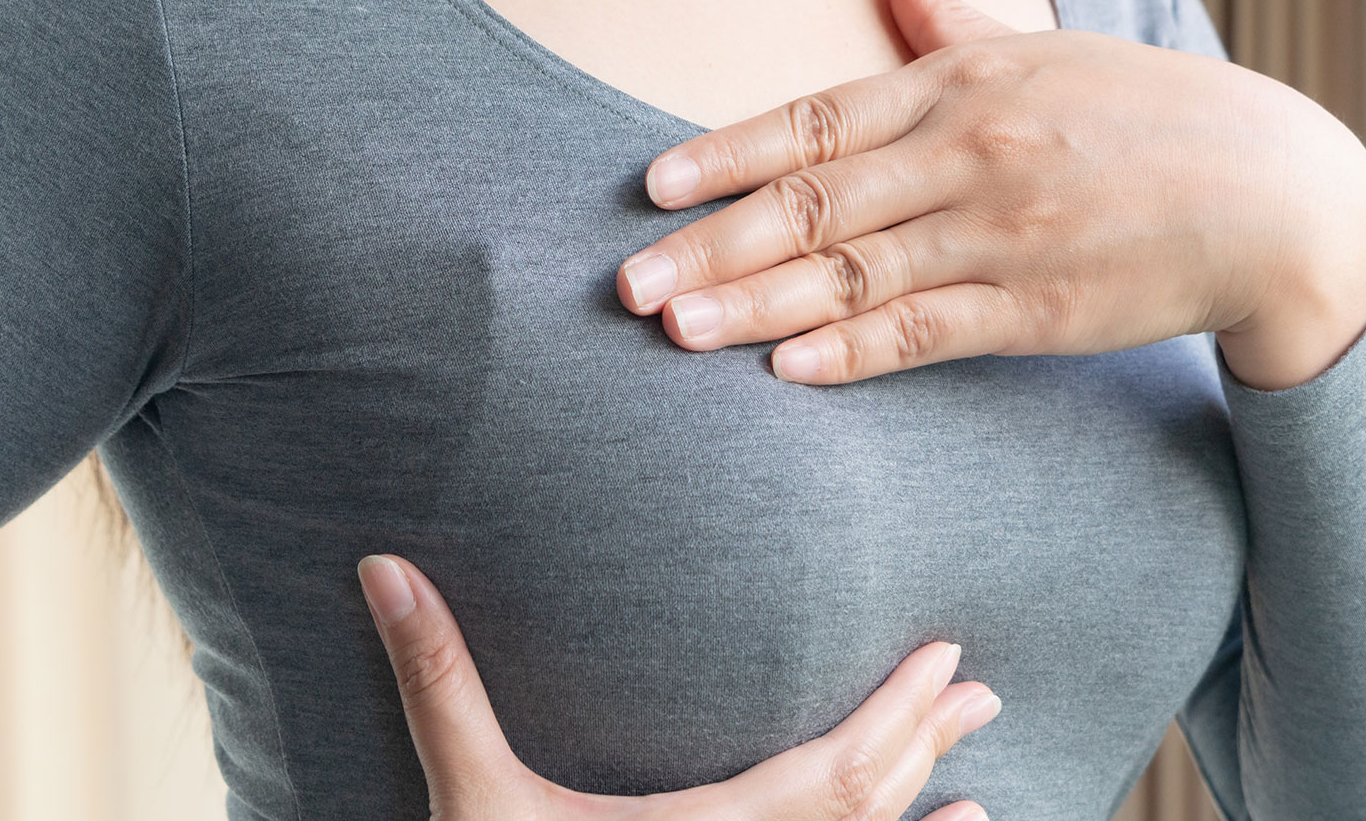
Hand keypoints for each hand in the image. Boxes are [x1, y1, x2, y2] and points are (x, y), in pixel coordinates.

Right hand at [356, 554, 1000, 820]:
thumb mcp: (466, 800)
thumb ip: (438, 684)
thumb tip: (385, 568)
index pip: (834, 774)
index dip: (896, 715)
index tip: (945, 657)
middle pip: (865, 811)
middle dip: (923, 743)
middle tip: (980, 689)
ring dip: (918, 807)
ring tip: (976, 773)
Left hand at [614, 0, 1365, 390]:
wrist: (1277, 194)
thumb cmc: (1148, 114)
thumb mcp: (1046, 47)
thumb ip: (950, 13)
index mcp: (961, 84)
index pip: (817, 119)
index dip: (726, 152)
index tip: (650, 186)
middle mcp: (971, 151)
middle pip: (815, 202)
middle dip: (712, 244)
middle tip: (628, 283)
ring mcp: (1005, 232)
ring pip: (858, 271)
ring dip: (759, 305)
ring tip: (676, 331)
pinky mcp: (1042, 309)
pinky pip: (931, 332)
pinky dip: (858, 352)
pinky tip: (789, 370)